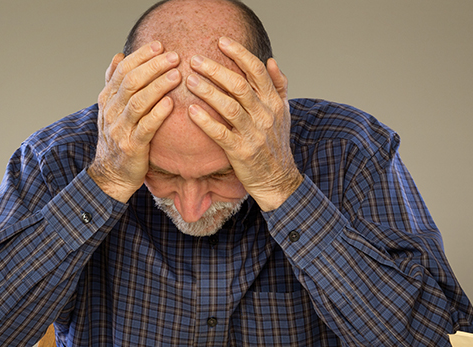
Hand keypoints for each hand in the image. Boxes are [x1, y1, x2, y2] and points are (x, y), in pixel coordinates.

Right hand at [88, 41, 181, 202]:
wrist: (111, 174)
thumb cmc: (118, 137)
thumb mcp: (111, 109)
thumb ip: (115, 83)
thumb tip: (118, 55)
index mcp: (107, 99)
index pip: (123, 70)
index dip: (141, 56)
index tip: (160, 45)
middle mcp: (111, 111)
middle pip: (131, 82)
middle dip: (153, 66)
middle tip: (174, 56)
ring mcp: (120, 129)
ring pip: (138, 102)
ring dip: (158, 86)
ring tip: (177, 74)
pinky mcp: (132, 147)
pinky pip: (145, 127)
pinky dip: (158, 114)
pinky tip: (171, 103)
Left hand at [185, 37, 302, 210]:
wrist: (278, 178)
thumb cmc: (276, 143)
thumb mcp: (283, 112)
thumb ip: (278, 85)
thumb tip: (271, 60)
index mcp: (274, 102)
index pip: (257, 70)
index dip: (239, 53)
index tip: (220, 41)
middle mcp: (265, 115)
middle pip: (239, 85)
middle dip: (216, 70)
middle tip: (195, 59)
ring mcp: (253, 133)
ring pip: (229, 106)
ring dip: (208, 91)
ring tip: (189, 80)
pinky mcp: (241, 152)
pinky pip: (220, 133)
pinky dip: (205, 121)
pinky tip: (190, 110)